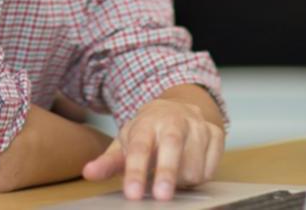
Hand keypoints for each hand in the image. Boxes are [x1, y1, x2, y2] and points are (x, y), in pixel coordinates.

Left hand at [81, 98, 223, 200]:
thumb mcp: (126, 142)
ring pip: (194, 164)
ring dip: (181, 180)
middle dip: (167, 173)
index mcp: (147, 122)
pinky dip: (199, 176)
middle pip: (172, 146)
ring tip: (171, 176)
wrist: (177, 108)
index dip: (136, 171)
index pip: (140, 147)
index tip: (133, 194)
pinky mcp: (217, 134)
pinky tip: (188, 170)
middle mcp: (174, 120)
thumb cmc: (148, 132)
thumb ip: (108, 161)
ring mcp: (198, 125)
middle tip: (161, 197)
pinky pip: (211, 167)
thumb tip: (88, 173)